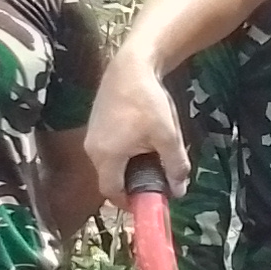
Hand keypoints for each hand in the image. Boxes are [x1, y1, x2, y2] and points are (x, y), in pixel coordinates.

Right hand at [84, 51, 189, 193]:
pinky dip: (124, 156)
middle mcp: (92, 150)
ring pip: (110, 165)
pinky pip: (109, 152)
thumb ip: (175, 166)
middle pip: (110, 180)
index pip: (112, 192)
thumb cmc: (149, 102)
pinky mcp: (95, 127)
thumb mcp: (169, 136)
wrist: (131, 68)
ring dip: (130, 169)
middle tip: (158, 182)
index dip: (130, 202)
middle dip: (133, 185)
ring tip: (154, 161)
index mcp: (107, 156)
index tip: (151, 202)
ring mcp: (91, 137)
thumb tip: (179, 192)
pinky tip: (143, 144)